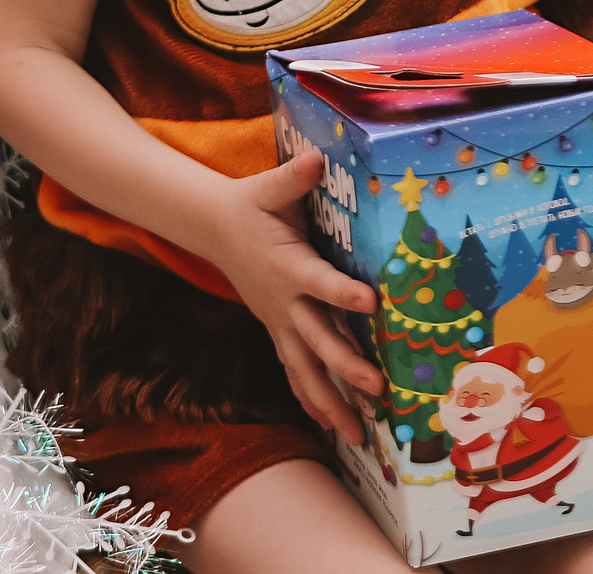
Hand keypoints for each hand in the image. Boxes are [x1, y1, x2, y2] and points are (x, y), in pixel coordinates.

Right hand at [206, 149, 382, 445]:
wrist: (214, 229)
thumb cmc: (250, 205)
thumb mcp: (268, 187)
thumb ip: (293, 177)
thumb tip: (317, 157)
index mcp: (286, 265)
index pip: (318, 282)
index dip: (342, 293)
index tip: (372, 303)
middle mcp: (284, 302)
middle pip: (316, 340)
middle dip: (346, 367)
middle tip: (377, 387)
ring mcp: (279, 322)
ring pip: (305, 369)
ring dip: (331, 402)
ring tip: (359, 435)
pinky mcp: (278, 332)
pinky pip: (294, 372)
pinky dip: (311, 401)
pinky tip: (333, 428)